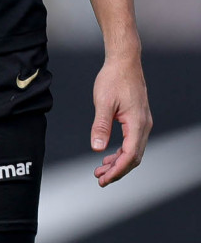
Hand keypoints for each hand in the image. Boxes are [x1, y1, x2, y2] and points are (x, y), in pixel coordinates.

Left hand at [91, 51, 150, 186]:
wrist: (124, 63)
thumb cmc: (113, 79)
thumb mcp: (103, 103)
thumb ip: (101, 126)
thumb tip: (98, 148)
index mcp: (137, 123)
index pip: (130, 155)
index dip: (117, 170)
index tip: (103, 179)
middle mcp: (144, 125)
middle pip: (134, 157)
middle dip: (117, 170)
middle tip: (99, 178)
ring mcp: (142, 123)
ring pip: (134, 151)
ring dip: (118, 162)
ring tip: (100, 170)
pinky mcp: (137, 119)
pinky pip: (132, 142)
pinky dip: (121, 152)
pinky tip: (108, 155)